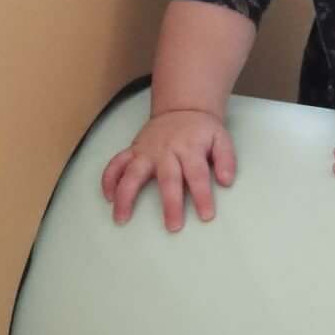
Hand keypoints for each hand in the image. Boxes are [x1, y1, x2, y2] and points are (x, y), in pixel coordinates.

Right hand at [103, 108, 236, 229]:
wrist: (182, 107)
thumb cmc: (202, 130)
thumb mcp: (221, 138)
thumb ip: (226, 159)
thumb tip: (226, 181)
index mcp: (190, 148)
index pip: (197, 174)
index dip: (202, 195)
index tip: (206, 216)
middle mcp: (166, 150)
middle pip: (167, 178)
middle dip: (169, 203)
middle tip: (173, 227)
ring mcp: (146, 150)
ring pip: (132, 172)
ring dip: (125, 195)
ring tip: (121, 218)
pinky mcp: (133, 150)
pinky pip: (116, 163)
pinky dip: (109, 178)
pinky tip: (108, 197)